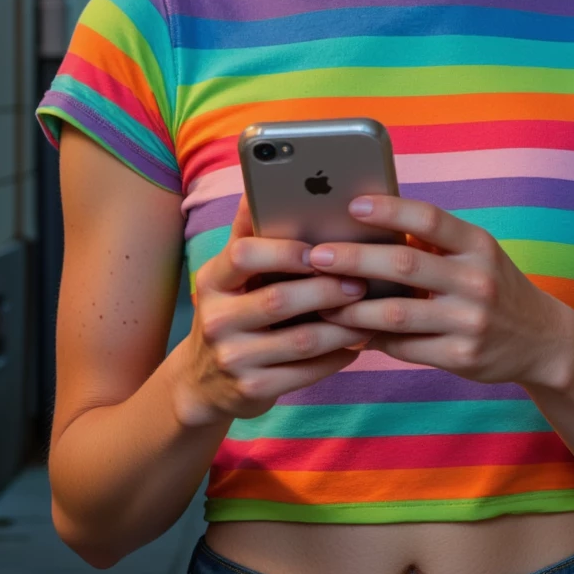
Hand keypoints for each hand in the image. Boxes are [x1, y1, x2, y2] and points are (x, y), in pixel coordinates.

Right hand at [169, 195, 369, 426]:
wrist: (204, 382)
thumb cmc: (232, 313)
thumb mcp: (230, 276)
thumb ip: (250, 234)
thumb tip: (260, 183)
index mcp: (212, 281)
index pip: (243, 254)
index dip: (285, 250)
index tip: (319, 248)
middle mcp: (216, 320)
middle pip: (280, 299)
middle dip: (327, 288)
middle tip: (362, 281)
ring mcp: (233, 359)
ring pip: (301, 340)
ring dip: (342, 324)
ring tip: (370, 311)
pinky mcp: (253, 390)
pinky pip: (307, 373)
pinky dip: (338, 357)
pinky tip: (357, 343)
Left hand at [310, 194, 573, 390]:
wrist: (541, 340)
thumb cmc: (491, 286)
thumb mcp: (475, 255)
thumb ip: (432, 242)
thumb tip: (367, 225)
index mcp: (478, 245)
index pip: (430, 219)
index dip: (390, 210)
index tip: (352, 205)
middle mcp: (477, 281)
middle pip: (404, 265)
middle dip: (354, 259)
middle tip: (316, 256)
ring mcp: (470, 321)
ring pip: (397, 314)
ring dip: (353, 308)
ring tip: (322, 302)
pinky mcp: (461, 357)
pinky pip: (404, 347)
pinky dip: (372, 339)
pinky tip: (349, 332)